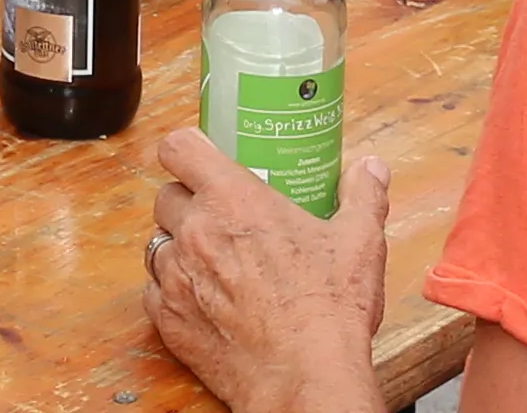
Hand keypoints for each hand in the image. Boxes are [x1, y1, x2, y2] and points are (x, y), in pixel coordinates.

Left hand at [144, 135, 391, 412]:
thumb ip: (363, 196)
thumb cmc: (328, 311)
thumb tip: (371, 169)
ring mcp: (176, 278)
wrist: (304, 378)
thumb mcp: (359, 242)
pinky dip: (173, 293)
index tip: (198, 158)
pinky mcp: (169, 321)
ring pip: (158, 244)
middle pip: (166, 196)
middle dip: (188, 202)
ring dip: (179, 248)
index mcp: (233, 200)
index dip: (185, 149)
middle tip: (220, 219)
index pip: (179, 148)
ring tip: (214, 262)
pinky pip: (155, 292)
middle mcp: (195, 232)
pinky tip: (204, 301)